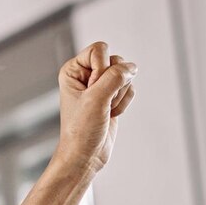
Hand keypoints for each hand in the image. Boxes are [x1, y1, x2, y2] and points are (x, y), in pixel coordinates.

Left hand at [55, 42, 136, 172]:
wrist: (85, 155)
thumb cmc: (81, 130)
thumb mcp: (96, 99)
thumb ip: (115, 77)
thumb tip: (132, 67)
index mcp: (73, 70)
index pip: (99, 49)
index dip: (102, 69)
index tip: (92, 91)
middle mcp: (86, 74)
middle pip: (116, 60)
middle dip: (113, 84)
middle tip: (100, 103)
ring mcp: (100, 85)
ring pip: (125, 75)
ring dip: (119, 95)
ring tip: (105, 110)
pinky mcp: (112, 96)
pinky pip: (130, 88)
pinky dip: (124, 103)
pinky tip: (111, 114)